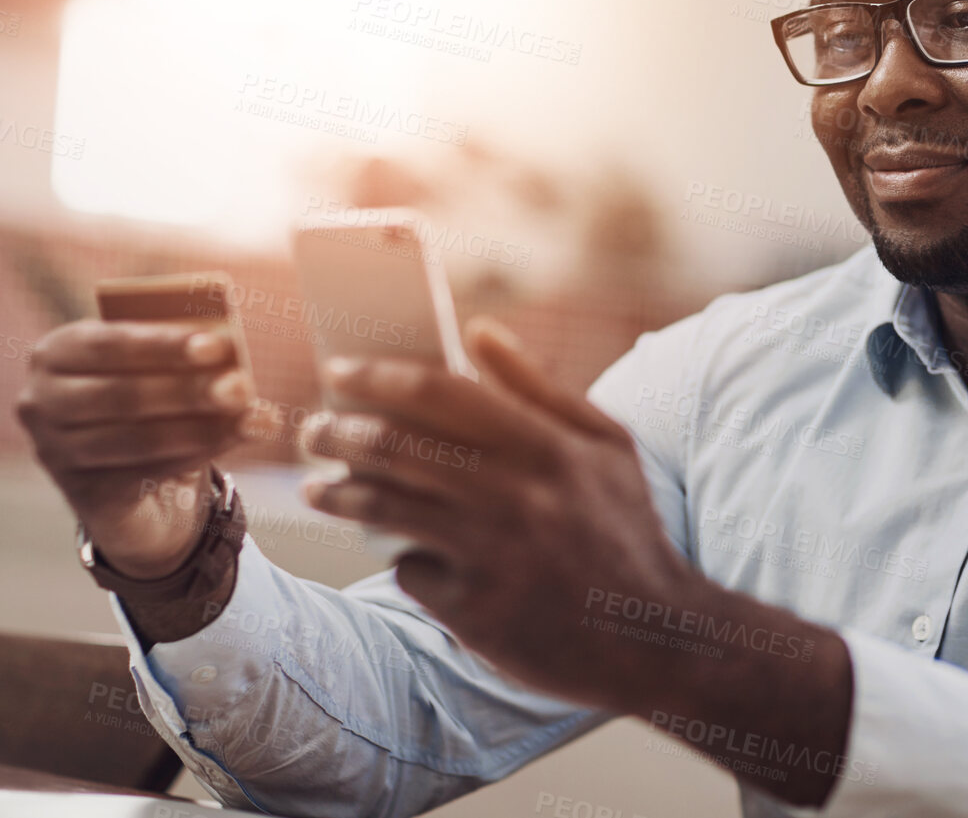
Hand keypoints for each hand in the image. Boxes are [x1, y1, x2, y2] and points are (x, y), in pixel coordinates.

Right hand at [16, 320, 255, 577]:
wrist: (129, 467)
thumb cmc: (147, 396)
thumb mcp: (158, 366)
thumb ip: (183, 355)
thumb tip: (233, 359)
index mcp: (57, 350)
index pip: (109, 343)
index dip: (165, 345)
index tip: (219, 345)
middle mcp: (41, 400)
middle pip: (122, 395)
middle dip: (189, 391)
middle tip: (242, 388)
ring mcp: (54, 451)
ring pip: (137, 439)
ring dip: (203, 428)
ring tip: (253, 418)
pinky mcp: (81, 492)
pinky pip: (146, 473)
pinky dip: (198, 454)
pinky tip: (235, 439)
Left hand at [301, 318, 856, 805]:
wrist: (652, 636)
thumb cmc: (625, 528)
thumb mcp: (606, 446)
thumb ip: (541, 387)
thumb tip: (480, 330)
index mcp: (549, 447)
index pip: (441, 393)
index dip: (378, 376)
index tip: (339, 369)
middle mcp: (516, 496)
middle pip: (397, 446)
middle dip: (338, 431)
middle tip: (315, 430)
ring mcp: (491, 555)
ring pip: (383, 507)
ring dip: (337, 491)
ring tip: (319, 489)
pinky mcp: (474, 611)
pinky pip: (410, 572)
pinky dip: (404, 561)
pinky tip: (412, 558)